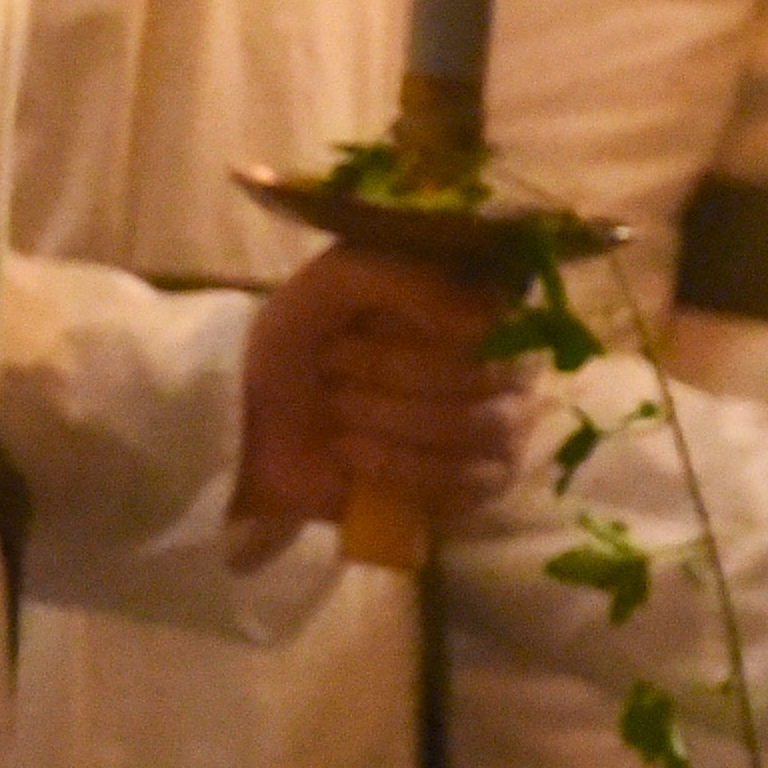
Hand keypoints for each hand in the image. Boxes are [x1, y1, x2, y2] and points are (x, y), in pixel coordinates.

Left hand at [234, 242, 535, 542]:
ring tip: (337, 411)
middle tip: (332, 367)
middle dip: (390, 374)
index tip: (361, 326)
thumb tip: (479, 319)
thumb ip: (407, 280)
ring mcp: (501, 430)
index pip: (496, 319)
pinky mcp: (478, 487)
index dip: (427, 328)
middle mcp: (509, 366)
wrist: (258, 419)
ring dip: (387, 419)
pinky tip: (351, 453)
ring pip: (470, 429)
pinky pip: (461, 484)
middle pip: (481, 376)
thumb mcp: (339, 280)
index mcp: (484, 306)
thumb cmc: (304, 336)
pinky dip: (396, 468)